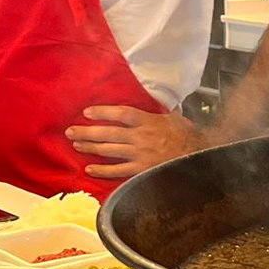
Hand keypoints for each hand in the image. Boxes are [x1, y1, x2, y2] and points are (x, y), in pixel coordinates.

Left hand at [67, 105, 206, 180]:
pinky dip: (102, 170)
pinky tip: (89, 168)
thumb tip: (159, 98)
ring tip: (76, 145)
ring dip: (90, 147)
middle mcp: (141, 137)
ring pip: (109, 150)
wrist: (198, 157)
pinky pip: (117, 170)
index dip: (103, 112)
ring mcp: (140, 155)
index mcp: (148, 121)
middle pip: (109, 132)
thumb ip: (162, 109)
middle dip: (87, 132)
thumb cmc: (187, 137)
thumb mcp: (175, 117)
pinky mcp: (141, 170)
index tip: (87, 112)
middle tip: (71, 131)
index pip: (122, 113)